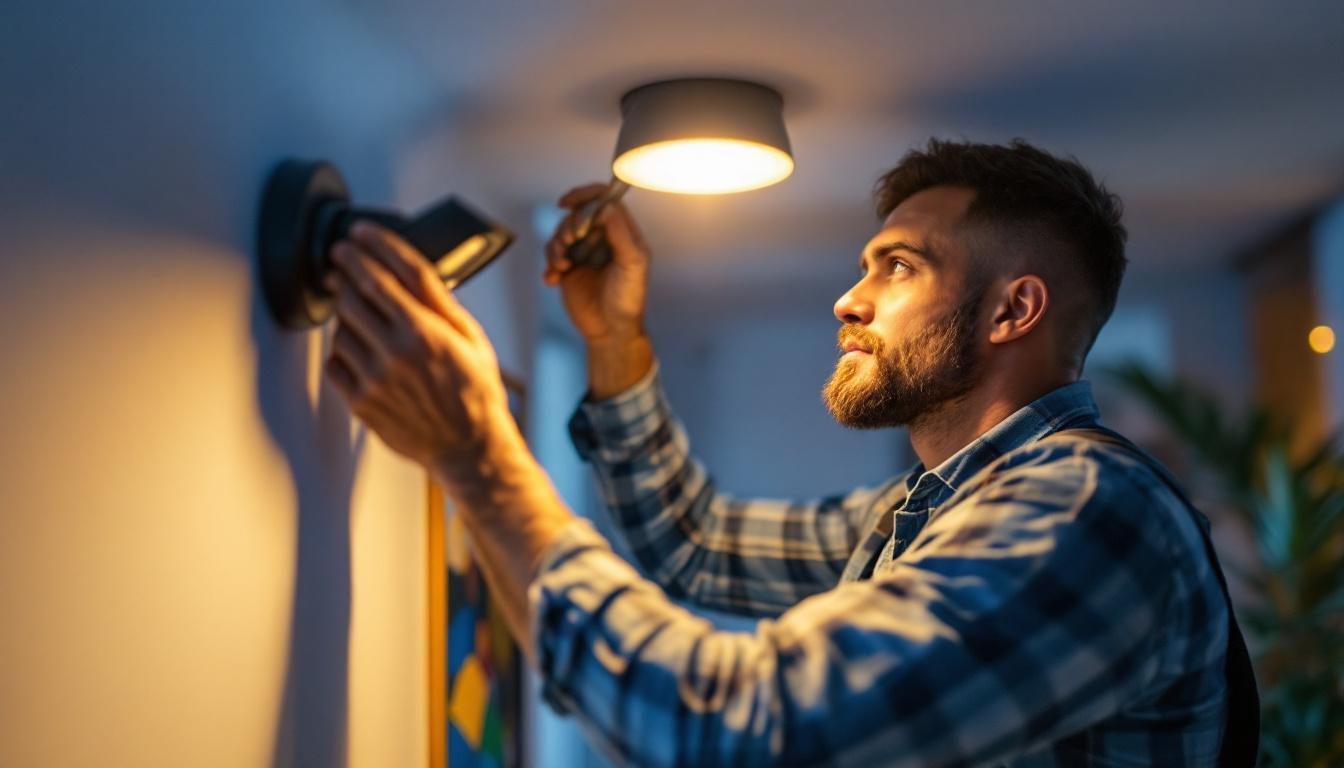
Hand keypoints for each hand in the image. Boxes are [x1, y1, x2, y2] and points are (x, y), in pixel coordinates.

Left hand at [323, 222, 525, 491]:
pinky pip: (335, 361)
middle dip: (346, 268)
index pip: (389, 274)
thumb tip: (411, 269)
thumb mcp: (471, 338)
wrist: (468, 447)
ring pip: (341, 326)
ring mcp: (375, 378)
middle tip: (342, 259)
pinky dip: (341, 347)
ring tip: (357, 307)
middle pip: (356, 293)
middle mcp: (396, 352)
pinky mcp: (361, 400)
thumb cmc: (475, 392)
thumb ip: (440, 303)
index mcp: (427, 332)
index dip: (370, 247)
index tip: (358, 234)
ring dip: (344, 309)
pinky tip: (358, 346)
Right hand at [543, 183, 649, 343]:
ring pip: (561, 233)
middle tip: (571, 242)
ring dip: (556, 246)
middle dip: (569, 226)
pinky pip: (551, 255)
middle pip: (577, 215)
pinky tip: (553, 280)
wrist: (611, 330)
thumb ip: (620, 234)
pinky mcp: (569, 268)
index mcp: (621, 233)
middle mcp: (601, 239)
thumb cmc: (628, 298)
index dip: (585, 196)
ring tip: (562, 266)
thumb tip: (606, 206)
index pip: (603, 200)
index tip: (568, 203)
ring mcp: (584, 253)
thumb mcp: (632, 264)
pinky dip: (549, 265)